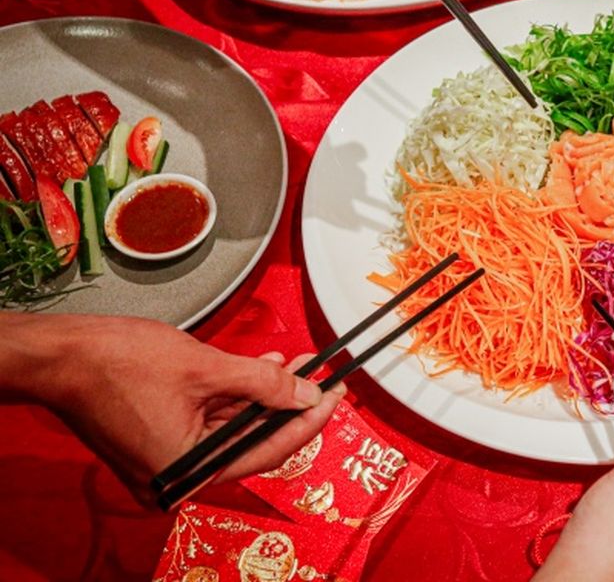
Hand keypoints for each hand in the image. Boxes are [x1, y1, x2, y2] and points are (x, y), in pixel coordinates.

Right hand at [0, 314, 343, 505]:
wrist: (61, 354)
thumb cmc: (116, 363)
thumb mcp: (206, 368)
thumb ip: (263, 384)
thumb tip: (305, 394)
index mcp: (190, 472)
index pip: (269, 451)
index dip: (308, 422)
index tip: (335, 397)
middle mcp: (179, 476)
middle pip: (252, 441)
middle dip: (289, 404)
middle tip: (323, 377)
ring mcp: (168, 460)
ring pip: (233, 427)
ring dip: (265, 396)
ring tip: (297, 365)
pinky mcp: (160, 439)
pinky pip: (210, 421)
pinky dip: (236, 397)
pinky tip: (263, 369)